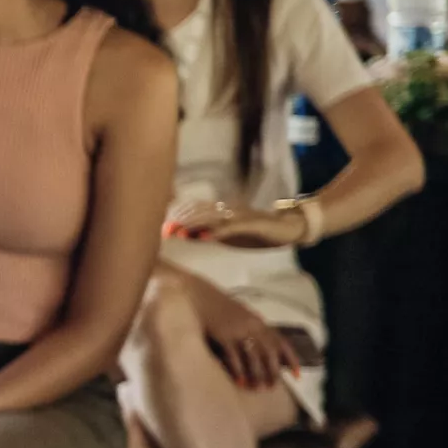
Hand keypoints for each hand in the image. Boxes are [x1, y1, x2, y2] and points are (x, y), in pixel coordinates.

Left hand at [164, 199, 309, 248]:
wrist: (287, 229)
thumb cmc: (255, 233)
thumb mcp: (227, 235)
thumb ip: (206, 233)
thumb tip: (183, 234)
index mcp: (221, 211)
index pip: (194, 209)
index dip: (177, 216)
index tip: (160, 226)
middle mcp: (228, 209)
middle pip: (199, 211)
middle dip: (180, 220)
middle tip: (163, 230)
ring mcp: (240, 215)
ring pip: (212, 217)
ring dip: (193, 224)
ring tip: (177, 232)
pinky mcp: (253, 224)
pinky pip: (232, 227)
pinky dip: (216, 232)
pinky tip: (203, 238)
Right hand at [188, 283, 298, 388]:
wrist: (198, 296)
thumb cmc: (219, 307)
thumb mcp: (242, 315)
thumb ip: (254, 328)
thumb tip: (264, 347)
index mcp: (259, 322)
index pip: (281, 342)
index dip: (291, 359)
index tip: (296, 375)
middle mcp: (252, 326)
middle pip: (269, 352)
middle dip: (273, 371)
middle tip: (272, 387)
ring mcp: (238, 331)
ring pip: (253, 356)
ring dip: (257, 374)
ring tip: (258, 388)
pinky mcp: (223, 336)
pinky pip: (234, 356)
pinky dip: (238, 370)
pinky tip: (240, 382)